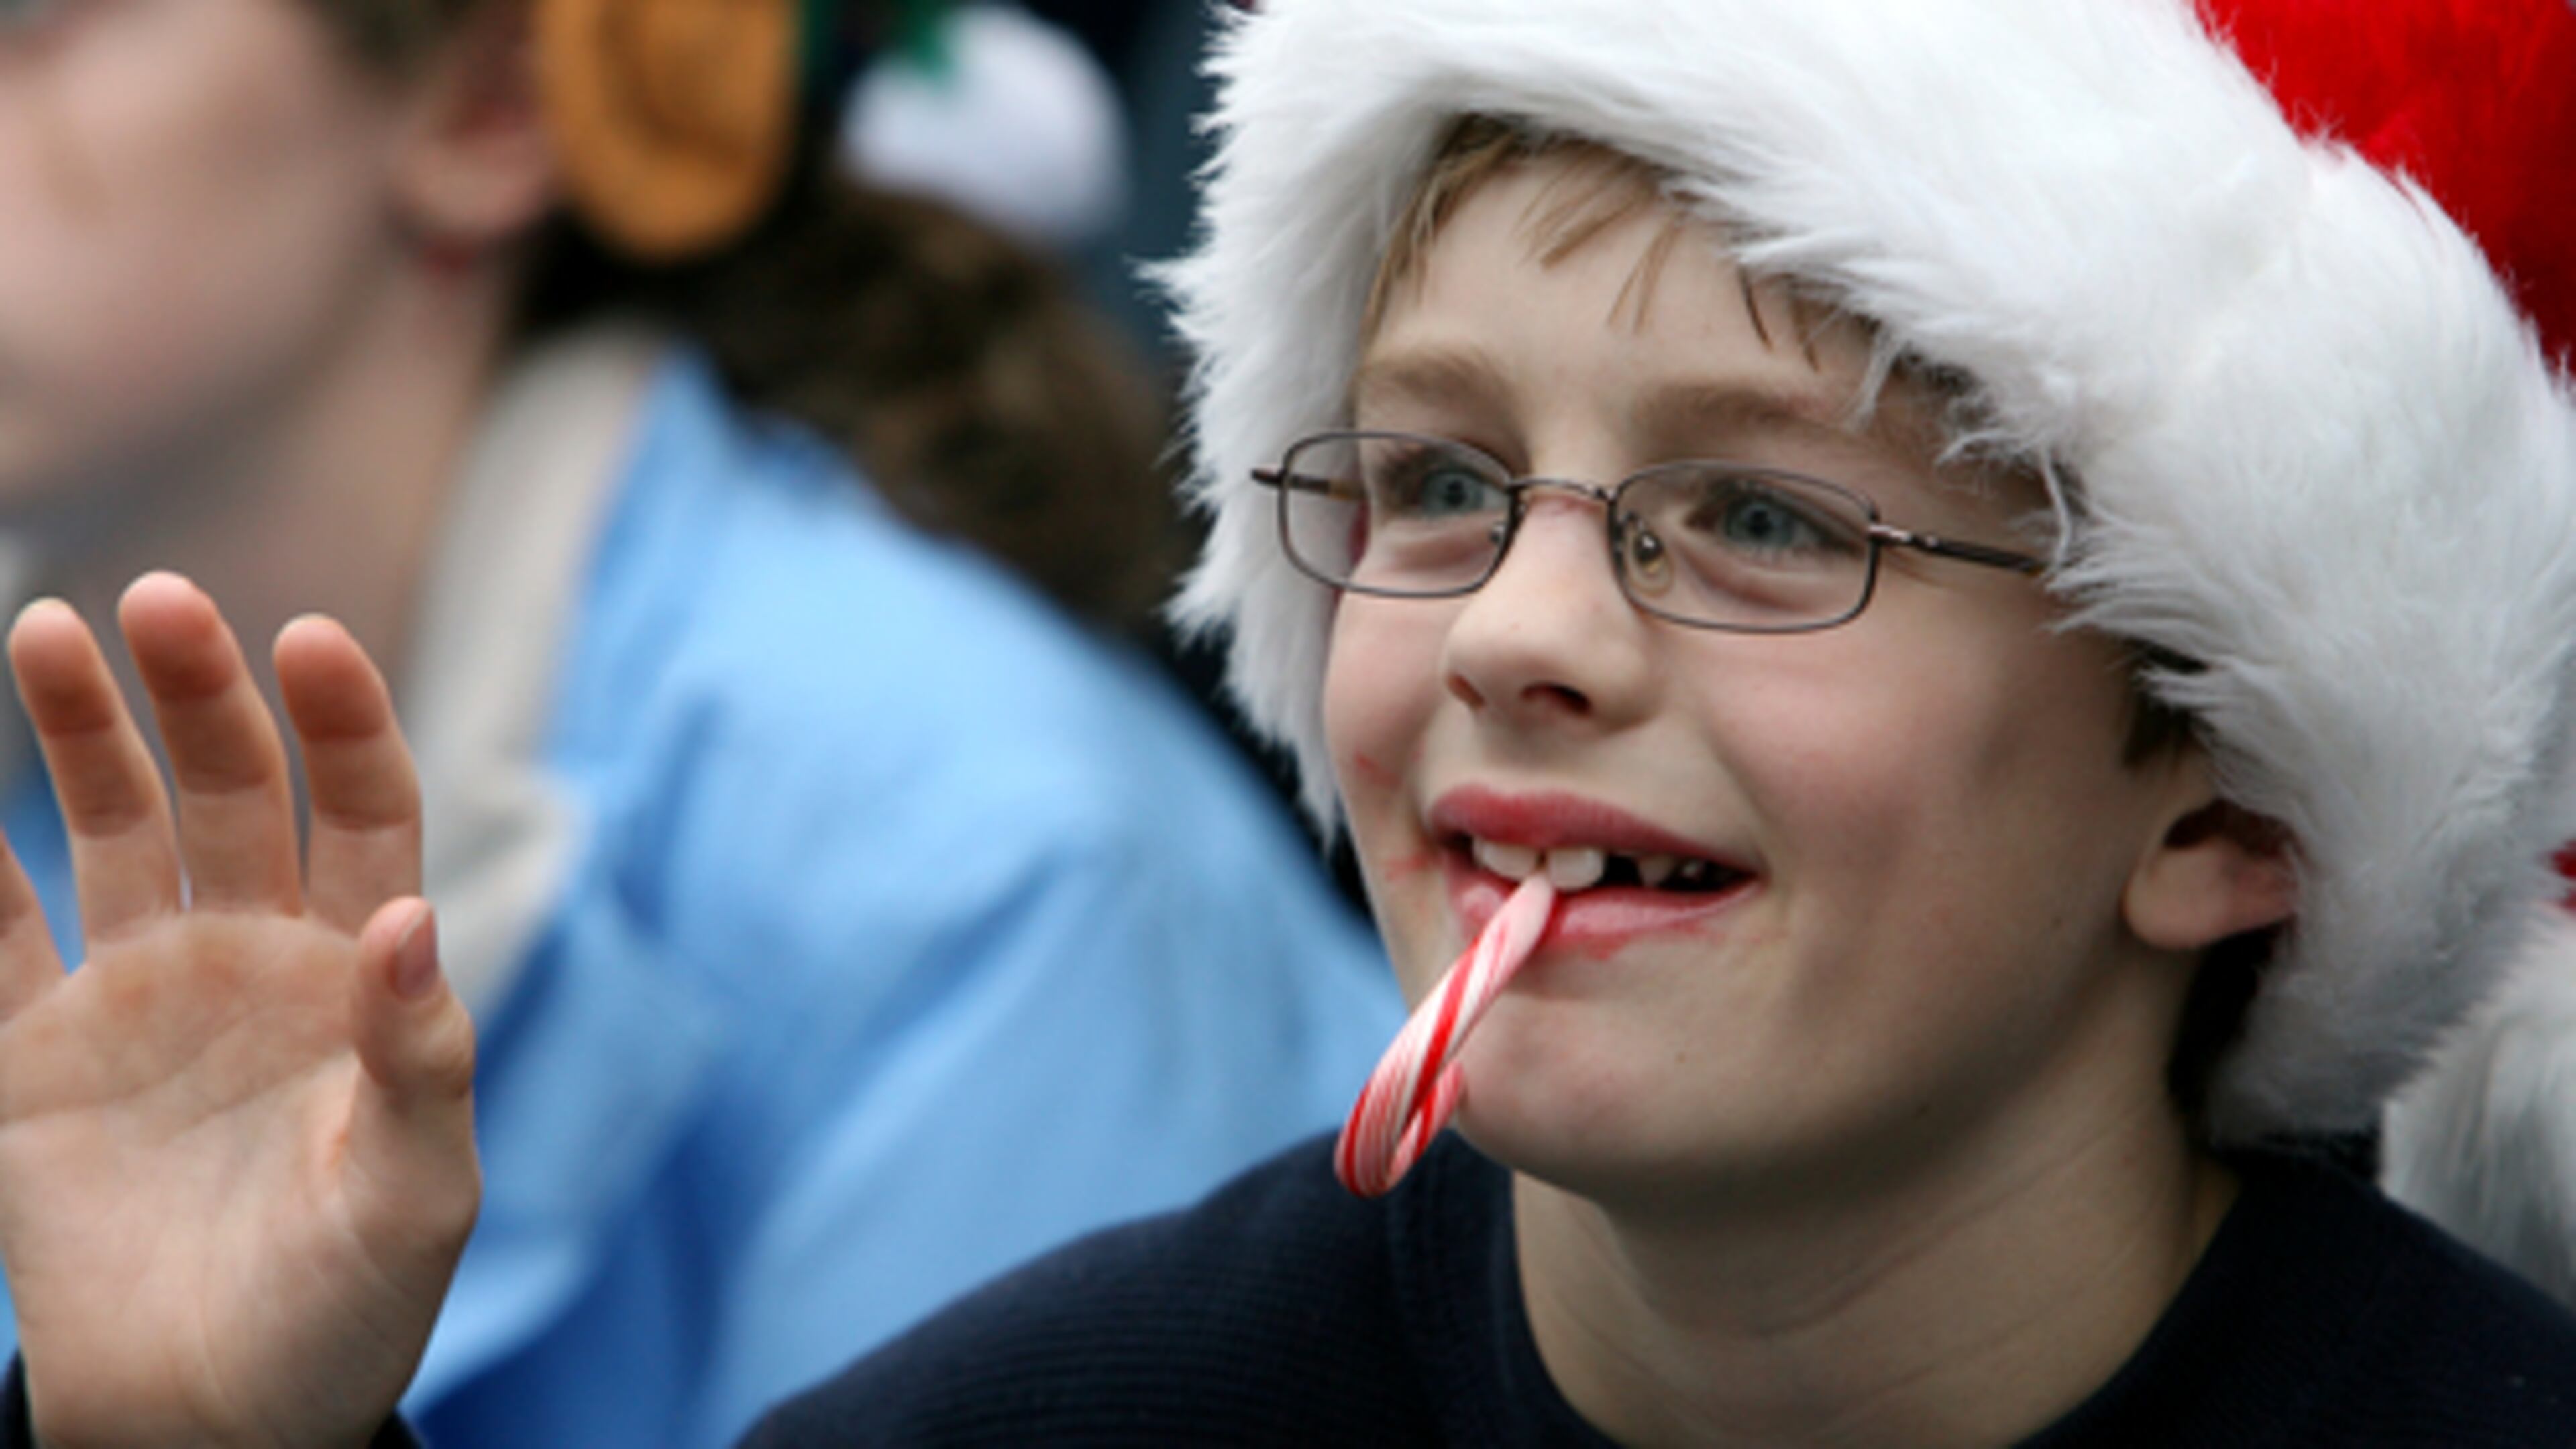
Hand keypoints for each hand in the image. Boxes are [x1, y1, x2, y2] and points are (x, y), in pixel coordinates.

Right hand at [0, 575, 476, 1447]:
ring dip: (82, 736)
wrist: (221, 1422)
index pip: (364, 812)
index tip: (309, 640)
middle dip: (199, 696)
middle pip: (233, 792)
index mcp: (357, 974)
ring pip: (110, 832)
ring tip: (45, 631)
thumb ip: (419, 1057)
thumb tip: (411, 921)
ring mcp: (138, 999)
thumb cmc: (350, 1309)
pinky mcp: (33, 1060)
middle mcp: (250, 959)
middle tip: (160, 601)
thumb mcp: (416, 1191)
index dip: (343, 722)